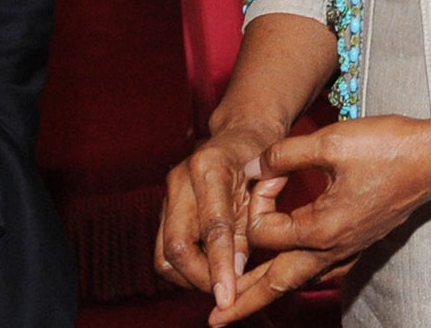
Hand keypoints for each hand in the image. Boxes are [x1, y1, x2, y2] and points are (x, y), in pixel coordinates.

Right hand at [156, 121, 284, 311]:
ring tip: (219, 281)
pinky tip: (209, 269)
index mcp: (209, 167)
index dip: (220, 266)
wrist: (242, 134)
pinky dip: (185, 268)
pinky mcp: (164, 208)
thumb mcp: (267, 188)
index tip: (228, 297)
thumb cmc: (260, 160)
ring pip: (164, 254)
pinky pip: (164, 250)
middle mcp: (180, 178)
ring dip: (190, 277)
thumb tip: (235, 274)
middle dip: (201, 278)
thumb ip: (250, 229)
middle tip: (227, 293)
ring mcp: (168, 193)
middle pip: (176, 246)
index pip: (212, 227)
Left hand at [209, 111, 430, 325]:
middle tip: (215, 319)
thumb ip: (284, 154)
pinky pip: (320, 271)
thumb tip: (253, 165)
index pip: (264, 231)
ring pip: (298, 280)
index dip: (255, 200)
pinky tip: (289, 275)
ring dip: (266, 292)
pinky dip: (296, 277)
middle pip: (277, 283)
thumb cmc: (387, 146)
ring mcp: (349, 249)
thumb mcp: (331, 141)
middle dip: (244, 301)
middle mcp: (334, 248)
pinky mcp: (359, 242)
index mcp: (322, 227)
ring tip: (240, 306)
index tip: (267, 171)